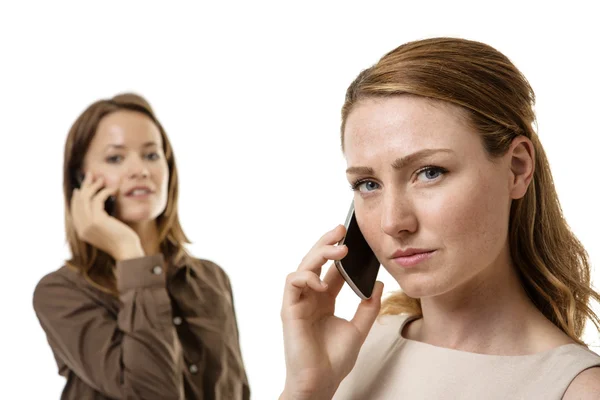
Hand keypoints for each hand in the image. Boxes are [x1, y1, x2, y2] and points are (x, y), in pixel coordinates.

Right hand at [70, 173, 143, 259]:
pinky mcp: (97, 220)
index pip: (75, 210)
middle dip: (84, 186)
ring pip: (86, 199)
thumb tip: (98, 205)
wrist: (127, 250)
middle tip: (90, 175)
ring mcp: (88, 225)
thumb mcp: (106, 229)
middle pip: (78, 202)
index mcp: (82, 231)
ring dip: (94, 186)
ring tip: (101, 179)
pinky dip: (104, 192)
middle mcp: (82, 228)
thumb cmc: (122, 240)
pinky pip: (97, 200)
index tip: (81, 187)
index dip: (77, 197)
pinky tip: (112, 189)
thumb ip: (99, 220)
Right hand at [280, 225, 383, 399]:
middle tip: (342, 230)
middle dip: (327, 243)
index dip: (340, 252)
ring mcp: (299, 301)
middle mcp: (310, 296)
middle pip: (315, 261)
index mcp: (324, 299)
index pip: (331, 268)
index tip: (355, 239)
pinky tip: (323, 283)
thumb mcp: (359, 329)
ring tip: (340, 250)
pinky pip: (293, 283)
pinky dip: (307, 277)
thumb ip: (368, 307)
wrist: (320, 382)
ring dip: (319, 253)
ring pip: (303, 266)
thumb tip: (379, 282)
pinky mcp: (289, 309)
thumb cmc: (334, 360)